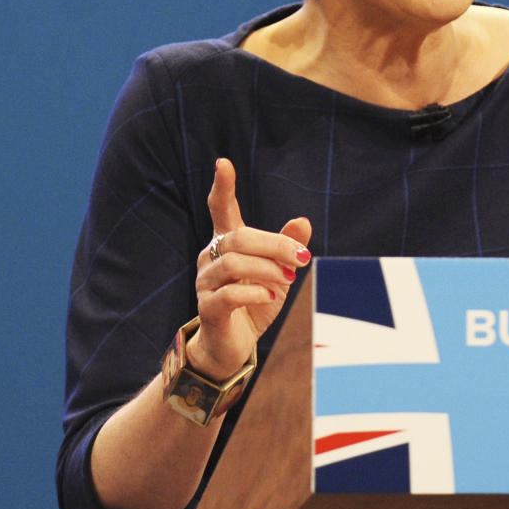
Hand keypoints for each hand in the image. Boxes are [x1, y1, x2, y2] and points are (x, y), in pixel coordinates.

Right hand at [189, 158, 311, 380]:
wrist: (233, 345)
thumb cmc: (255, 302)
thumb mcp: (278, 272)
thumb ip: (287, 247)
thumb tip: (303, 221)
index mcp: (227, 244)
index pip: (221, 209)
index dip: (223, 187)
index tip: (223, 163)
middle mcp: (210, 258)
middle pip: (239, 237)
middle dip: (276, 245)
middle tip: (301, 259)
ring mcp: (205, 283)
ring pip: (233, 262)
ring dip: (268, 269)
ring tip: (287, 281)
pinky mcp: (207, 309)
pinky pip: (228, 293)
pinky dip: (255, 292)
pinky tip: (270, 296)